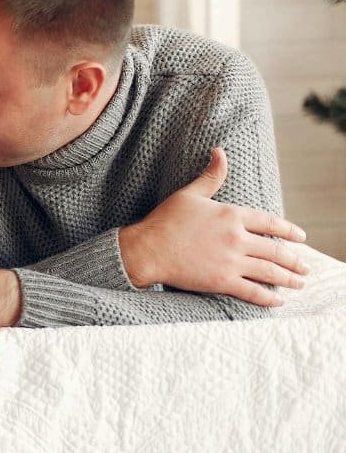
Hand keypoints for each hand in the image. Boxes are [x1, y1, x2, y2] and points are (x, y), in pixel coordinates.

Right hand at [119, 148, 308, 305]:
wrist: (147, 249)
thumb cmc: (164, 221)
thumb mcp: (189, 194)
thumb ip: (211, 176)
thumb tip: (220, 152)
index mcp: (231, 215)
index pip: (271, 223)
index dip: (289, 231)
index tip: (301, 237)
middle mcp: (236, 238)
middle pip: (276, 250)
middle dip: (295, 260)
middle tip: (305, 266)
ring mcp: (230, 261)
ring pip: (270, 272)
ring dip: (290, 279)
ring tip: (300, 283)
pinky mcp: (221, 281)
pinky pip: (253, 291)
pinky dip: (269, 298)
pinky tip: (279, 300)